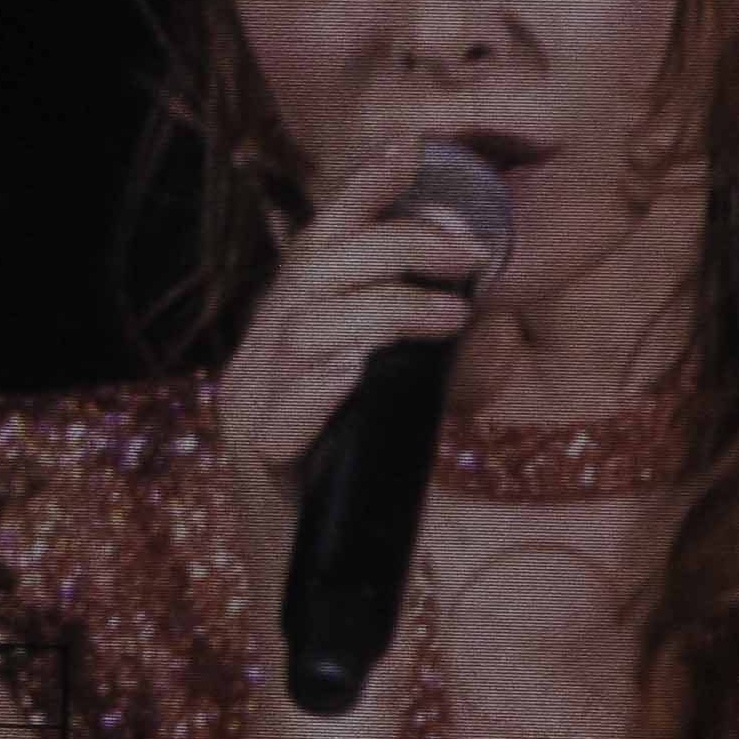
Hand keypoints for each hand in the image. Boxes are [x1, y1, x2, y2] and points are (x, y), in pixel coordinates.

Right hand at [212, 133, 494, 619]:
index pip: (320, 244)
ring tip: (448, 314)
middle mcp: (258, 360)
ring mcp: (247, 406)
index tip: (411, 145)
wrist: (329, 594)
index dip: (362, 191)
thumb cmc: (372, 496)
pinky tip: (369, 367)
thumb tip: (492, 312)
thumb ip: (443, 358)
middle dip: (395, 247)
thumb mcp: (418, 408)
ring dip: (383, 309)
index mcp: (292, 338)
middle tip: (468, 256)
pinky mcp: (254, 455)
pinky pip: (285, 402)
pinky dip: (332, 376)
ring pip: (306, 325)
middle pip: (314, 270)